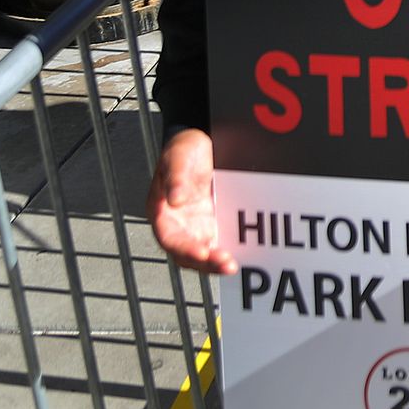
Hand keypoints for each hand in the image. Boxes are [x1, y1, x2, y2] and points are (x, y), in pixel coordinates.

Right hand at [148, 128, 236, 274]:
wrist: (205, 142)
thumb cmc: (185, 149)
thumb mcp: (178, 154)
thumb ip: (175, 176)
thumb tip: (174, 199)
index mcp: (162, 211)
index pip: (170, 238)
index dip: (185, 249)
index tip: (202, 252)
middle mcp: (179, 224)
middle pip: (188, 254)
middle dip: (205, 263)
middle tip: (227, 264)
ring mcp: (198, 227)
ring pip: (205, 254)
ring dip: (217, 263)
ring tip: (234, 265)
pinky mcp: (216, 224)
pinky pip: (222, 244)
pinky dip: (231, 251)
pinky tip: (246, 255)